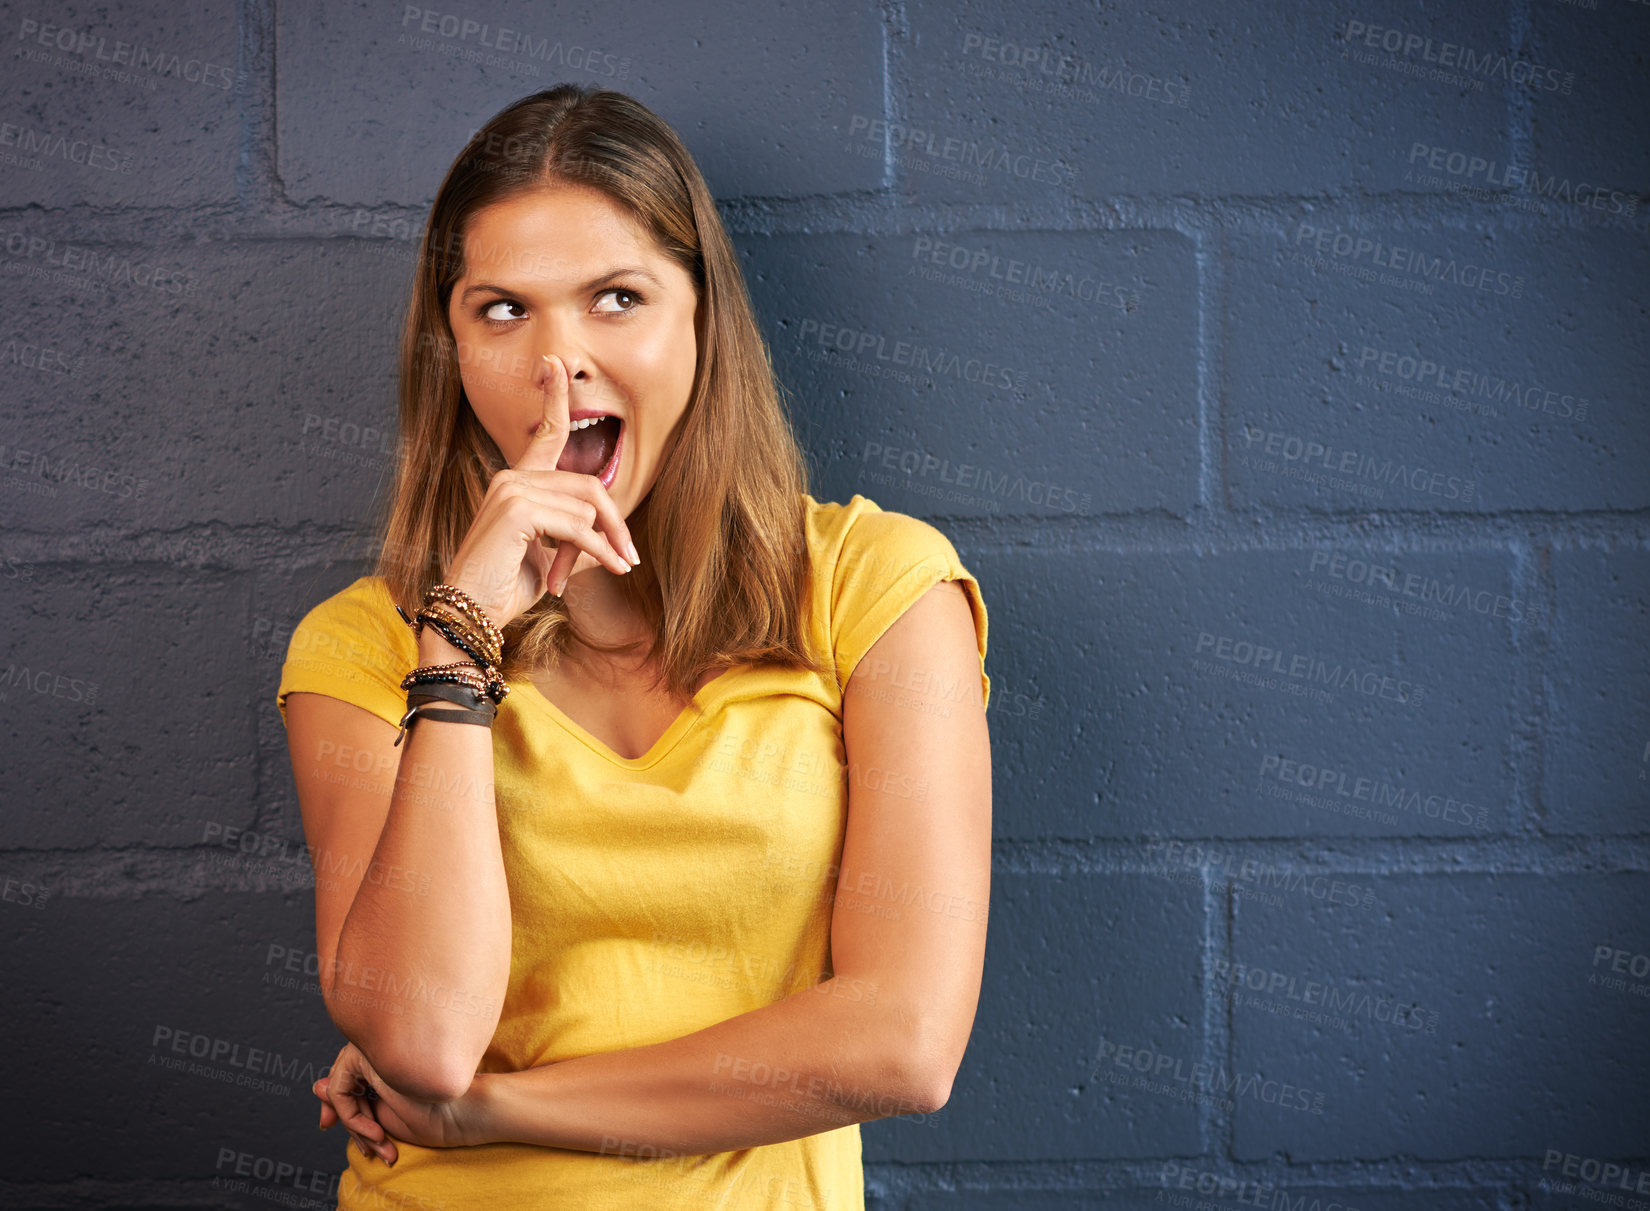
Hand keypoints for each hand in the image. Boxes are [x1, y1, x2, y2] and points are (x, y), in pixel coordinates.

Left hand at [313, 1041, 481, 1163]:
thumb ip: (351, 1103)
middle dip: (351, 1124)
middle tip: (372, 1149)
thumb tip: (315, 1085)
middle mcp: (376, 1053)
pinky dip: (351, 1117)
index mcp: (383, 1063)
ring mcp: (373, 1050)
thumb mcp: (381, 1116)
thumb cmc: (431, 1114)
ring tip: (379, 1143)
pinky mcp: (367, 1054)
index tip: (360, 1141)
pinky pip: (339, 1090)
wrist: (460, 1110)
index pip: (349, 1084)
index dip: (346, 1114)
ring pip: (338, 1089)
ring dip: (354, 1124)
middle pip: (341, 1087)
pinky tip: (375, 1132)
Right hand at [444, 353, 639, 626]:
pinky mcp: (515, 510)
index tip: (554, 364)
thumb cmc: (504, 589)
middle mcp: (511, 478)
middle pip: (587, 483)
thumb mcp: (549, 560)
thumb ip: (575, 539)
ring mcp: (510, 490)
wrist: (470, 613)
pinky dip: (598, 550)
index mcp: (517, 482)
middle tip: (631, 557)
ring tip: (613, 569)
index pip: (546, 434)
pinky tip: (608, 567)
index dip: (554, 398)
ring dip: (606, 544)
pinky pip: (577, 526)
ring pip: (585, 507)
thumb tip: (611, 540)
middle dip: (616, 522)